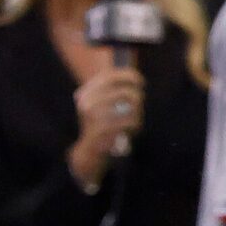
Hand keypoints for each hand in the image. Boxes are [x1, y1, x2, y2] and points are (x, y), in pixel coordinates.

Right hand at [67, 65, 145, 185]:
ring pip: (131, 106)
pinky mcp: (104, 130)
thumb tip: (133, 75)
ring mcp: (94, 117)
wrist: (90, 150)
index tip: (140, 81)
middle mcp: (87, 103)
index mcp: (85, 93)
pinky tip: (129, 130)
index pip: (110, 76)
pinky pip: (131, 121)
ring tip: (132, 119)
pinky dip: (135, 125)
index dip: (129, 76)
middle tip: (139, 102)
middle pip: (125, 92)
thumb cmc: (101, 123)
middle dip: (137, 96)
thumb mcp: (100, 104)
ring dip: (137, 113)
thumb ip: (112, 90)